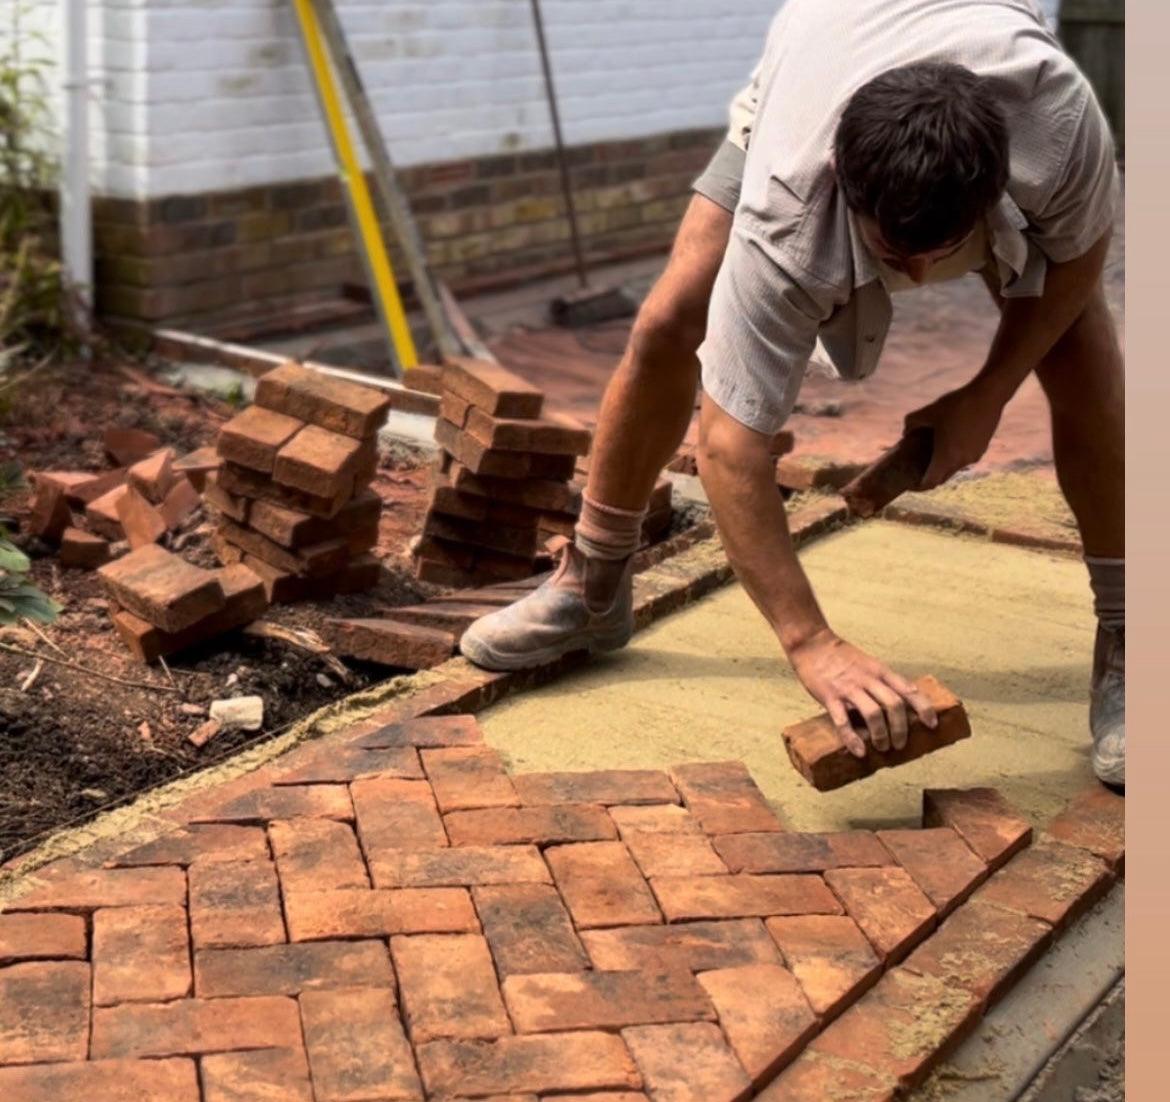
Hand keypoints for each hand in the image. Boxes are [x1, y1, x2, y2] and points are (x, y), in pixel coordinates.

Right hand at [788, 628, 937, 756]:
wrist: (812, 643)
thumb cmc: (840, 655)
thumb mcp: (868, 663)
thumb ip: (880, 681)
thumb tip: (896, 705)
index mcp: (880, 671)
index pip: (908, 690)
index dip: (923, 708)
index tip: (932, 724)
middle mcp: (868, 679)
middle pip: (894, 705)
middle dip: (901, 729)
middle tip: (900, 745)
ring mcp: (849, 688)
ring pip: (873, 714)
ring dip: (882, 735)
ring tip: (882, 748)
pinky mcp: (830, 697)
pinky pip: (843, 721)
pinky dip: (853, 738)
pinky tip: (859, 751)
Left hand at [904, 380, 1004, 489]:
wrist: (988, 395)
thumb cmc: (956, 404)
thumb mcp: (927, 411)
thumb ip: (911, 424)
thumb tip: (905, 433)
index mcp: (946, 457)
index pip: (930, 483)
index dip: (918, 487)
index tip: (910, 485)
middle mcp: (961, 461)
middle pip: (942, 478)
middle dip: (929, 478)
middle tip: (916, 471)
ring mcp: (974, 456)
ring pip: (954, 469)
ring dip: (943, 467)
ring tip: (931, 456)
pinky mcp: (982, 449)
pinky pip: (964, 459)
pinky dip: (954, 458)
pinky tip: (947, 445)